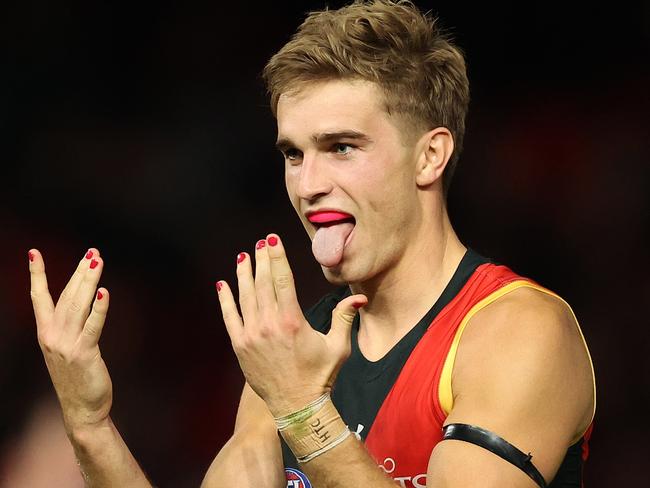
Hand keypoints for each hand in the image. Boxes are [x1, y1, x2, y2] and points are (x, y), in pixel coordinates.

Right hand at [28, 248, 112, 432]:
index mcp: (46, 333)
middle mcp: (52, 336)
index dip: (37, 275)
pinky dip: (99, 308)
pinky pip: (93, 326)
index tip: (33, 253)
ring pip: (78, 305)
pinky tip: (105, 292)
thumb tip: (84, 301)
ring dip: (88, 280)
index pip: (39, 298)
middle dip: (78, 271)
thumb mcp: (67, 348)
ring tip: (97, 260)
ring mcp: (66, 345)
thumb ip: (72, 326)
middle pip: (66, 296)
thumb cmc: (77, 377)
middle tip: (92, 252)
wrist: (81, 410)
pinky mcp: (84, 354)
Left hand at [216, 234, 366, 416]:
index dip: (277, 256)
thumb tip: (359, 296)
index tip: (273, 240)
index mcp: (293, 320)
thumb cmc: (320, 375)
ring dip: (244, 274)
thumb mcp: (338, 346)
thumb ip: (344, 317)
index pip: (283, 279)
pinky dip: (225, 299)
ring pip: (245, 296)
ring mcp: (252, 334)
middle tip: (260, 243)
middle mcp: (270, 324)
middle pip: (263, 282)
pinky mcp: (240, 345)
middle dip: (262, 259)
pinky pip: (229, 316)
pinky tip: (222, 284)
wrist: (296, 405)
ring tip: (243, 256)